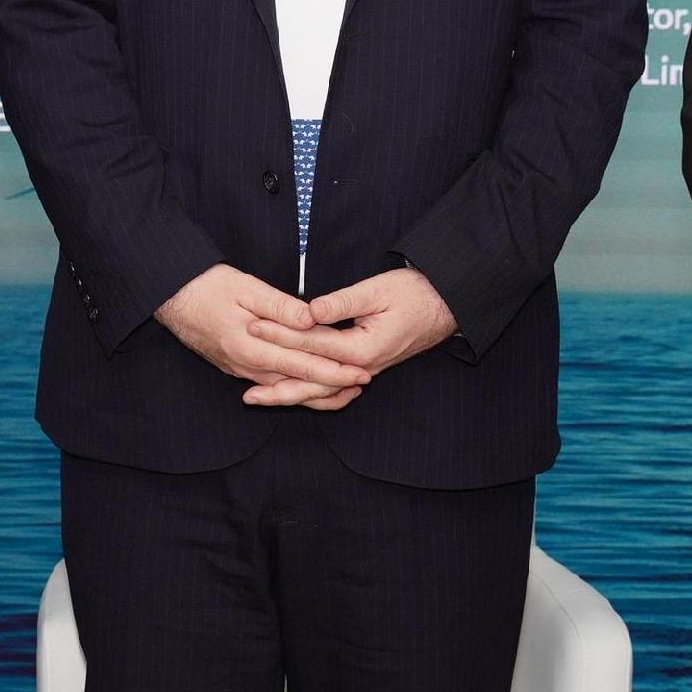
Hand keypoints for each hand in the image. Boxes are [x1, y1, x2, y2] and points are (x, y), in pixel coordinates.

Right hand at [156, 265, 370, 409]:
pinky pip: (271, 384)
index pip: (302, 365)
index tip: (360, 372)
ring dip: (315, 391)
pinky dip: (294, 386)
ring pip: (284, 389)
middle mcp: (247, 367)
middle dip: (332, 387)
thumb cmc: (207, 287)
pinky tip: (309, 383)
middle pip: (297, 385)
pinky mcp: (236, 368)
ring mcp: (240, 370)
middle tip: (364, 383)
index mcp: (251, 348)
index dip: (334, 371)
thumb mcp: (246, 287)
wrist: (171, 298)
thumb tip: (311, 319)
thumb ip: (280, 306)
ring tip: (345, 390)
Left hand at [251, 266, 456, 412]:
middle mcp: (361, 367)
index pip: (311, 344)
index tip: (254, 328)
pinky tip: (292, 394)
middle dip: (277, 387)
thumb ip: (341, 302)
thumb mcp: (377, 290)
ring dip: (291, 396)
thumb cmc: (414, 294)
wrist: (445, 306)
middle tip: (245, 395)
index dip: (280, 335)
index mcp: (361, 349)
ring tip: (259, 401)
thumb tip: (309, 310)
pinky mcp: (364, 368)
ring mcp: (364, 371)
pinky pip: (333, 388)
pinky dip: (311, 393)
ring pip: (321, 392)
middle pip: (312, 383)